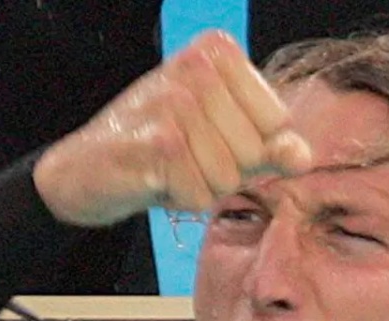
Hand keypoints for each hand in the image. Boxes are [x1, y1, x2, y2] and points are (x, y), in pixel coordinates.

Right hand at [33, 30, 312, 226]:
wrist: (85, 169)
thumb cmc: (159, 150)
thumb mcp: (222, 140)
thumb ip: (269, 146)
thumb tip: (303, 156)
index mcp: (218, 53)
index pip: (277, 122)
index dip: (249, 148)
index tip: (209, 138)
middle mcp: (196, 67)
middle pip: (254, 152)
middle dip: (224, 171)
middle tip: (183, 157)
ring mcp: (175, 101)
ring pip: (229, 177)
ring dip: (200, 187)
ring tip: (169, 168)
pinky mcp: (158, 141)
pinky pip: (200, 193)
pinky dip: (181, 199)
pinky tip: (154, 179)